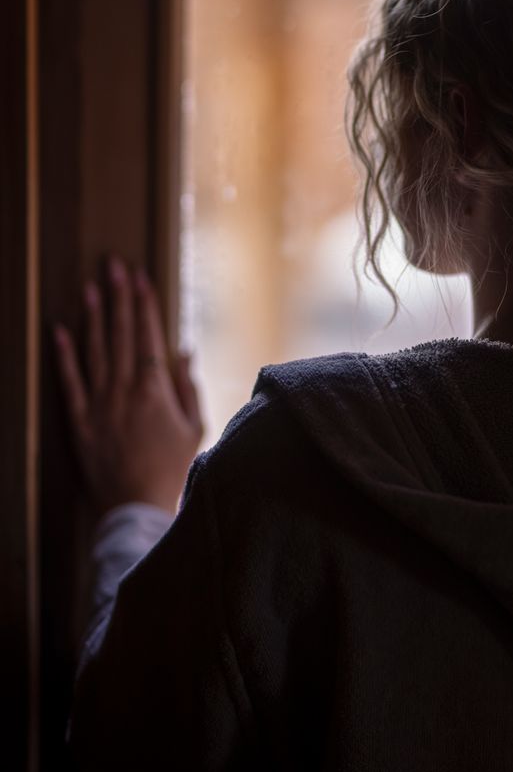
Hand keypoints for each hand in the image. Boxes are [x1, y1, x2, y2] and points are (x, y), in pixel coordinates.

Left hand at [53, 257, 203, 516]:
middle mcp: (124, 390)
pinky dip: (64, 356)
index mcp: (155, 389)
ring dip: (93, 317)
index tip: (142, 277)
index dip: (145, 304)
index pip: (148, 335)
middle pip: (120, 334)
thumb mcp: (194, 427)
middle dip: (119, 297)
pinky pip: (70, 382)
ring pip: (94, 351)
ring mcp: (100, 403)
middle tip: (114, 265)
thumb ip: (188, 386)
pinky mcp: (80, 420)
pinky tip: (59, 331)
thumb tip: (183, 351)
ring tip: (91, 287)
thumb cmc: (173, 469)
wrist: (138, 505)